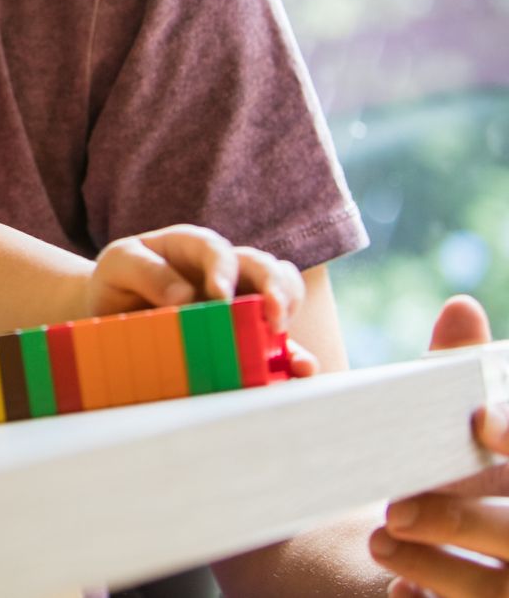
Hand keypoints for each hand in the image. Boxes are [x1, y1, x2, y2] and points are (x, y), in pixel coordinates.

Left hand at [87, 223, 307, 335]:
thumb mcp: (119, 264)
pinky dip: (290, 354)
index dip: (224, 270)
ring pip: (282, 296)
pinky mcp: (246, 332)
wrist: (113, 310)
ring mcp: (240, 300)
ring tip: (289, 340)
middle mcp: (226, 270)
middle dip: (275, 288)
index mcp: (194, 247)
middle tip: (273, 316)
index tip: (220, 297)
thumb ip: (145, 271)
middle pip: (264, 267)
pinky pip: (276, 340)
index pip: (216, 250)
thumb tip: (186, 297)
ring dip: (290, 318)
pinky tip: (299, 371)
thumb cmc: (118, 279)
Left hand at [369, 296, 508, 596]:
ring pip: (498, 587)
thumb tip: (460, 306)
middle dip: (461, 518)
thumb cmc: (483, 471)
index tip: (481, 421)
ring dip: (440, 567)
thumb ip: (469, 372)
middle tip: (395, 506)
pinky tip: (401, 591)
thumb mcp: (479, 423)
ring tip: (379, 537)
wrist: (481, 534)